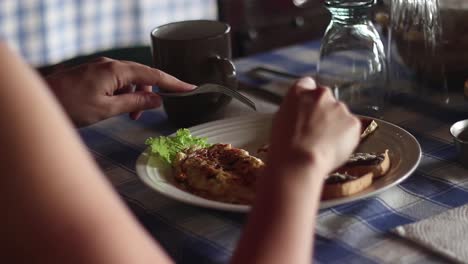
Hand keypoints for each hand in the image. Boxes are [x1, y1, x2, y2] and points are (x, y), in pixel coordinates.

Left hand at [45, 57, 193, 126]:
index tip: (190, 88)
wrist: (41, 100)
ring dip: (135, 96)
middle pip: (142, 75)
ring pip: (130, 80)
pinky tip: (118, 107)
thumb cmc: (71, 106)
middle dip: (150, 93)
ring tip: (130, 115)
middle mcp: (110, 64)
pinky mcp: (94, 74)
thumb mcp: (107, 109)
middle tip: (149, 113)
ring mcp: (101, 68)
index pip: (153, 74)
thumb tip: (157, 99)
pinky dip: (124, 94)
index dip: (173, 83)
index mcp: (115, 70)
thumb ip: (135, 102)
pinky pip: (118, 81)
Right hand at [267, 77, 360, 179]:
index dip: (308, 98)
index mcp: (299, 92)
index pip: (307, 84)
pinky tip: (333, 149)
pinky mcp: (353, 122)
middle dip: (324, 112)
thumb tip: (302, 114)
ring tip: (324, 145)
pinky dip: (346, 137)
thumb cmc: (284, 145)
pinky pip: (351, 128)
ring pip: (340, 115)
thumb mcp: (280, 120)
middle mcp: (321, 94)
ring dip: (335, 125)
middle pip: (326, 99)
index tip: (308, 109)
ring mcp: (339, 107)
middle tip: (316, 132)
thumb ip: (294, 110)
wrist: (300, 161)